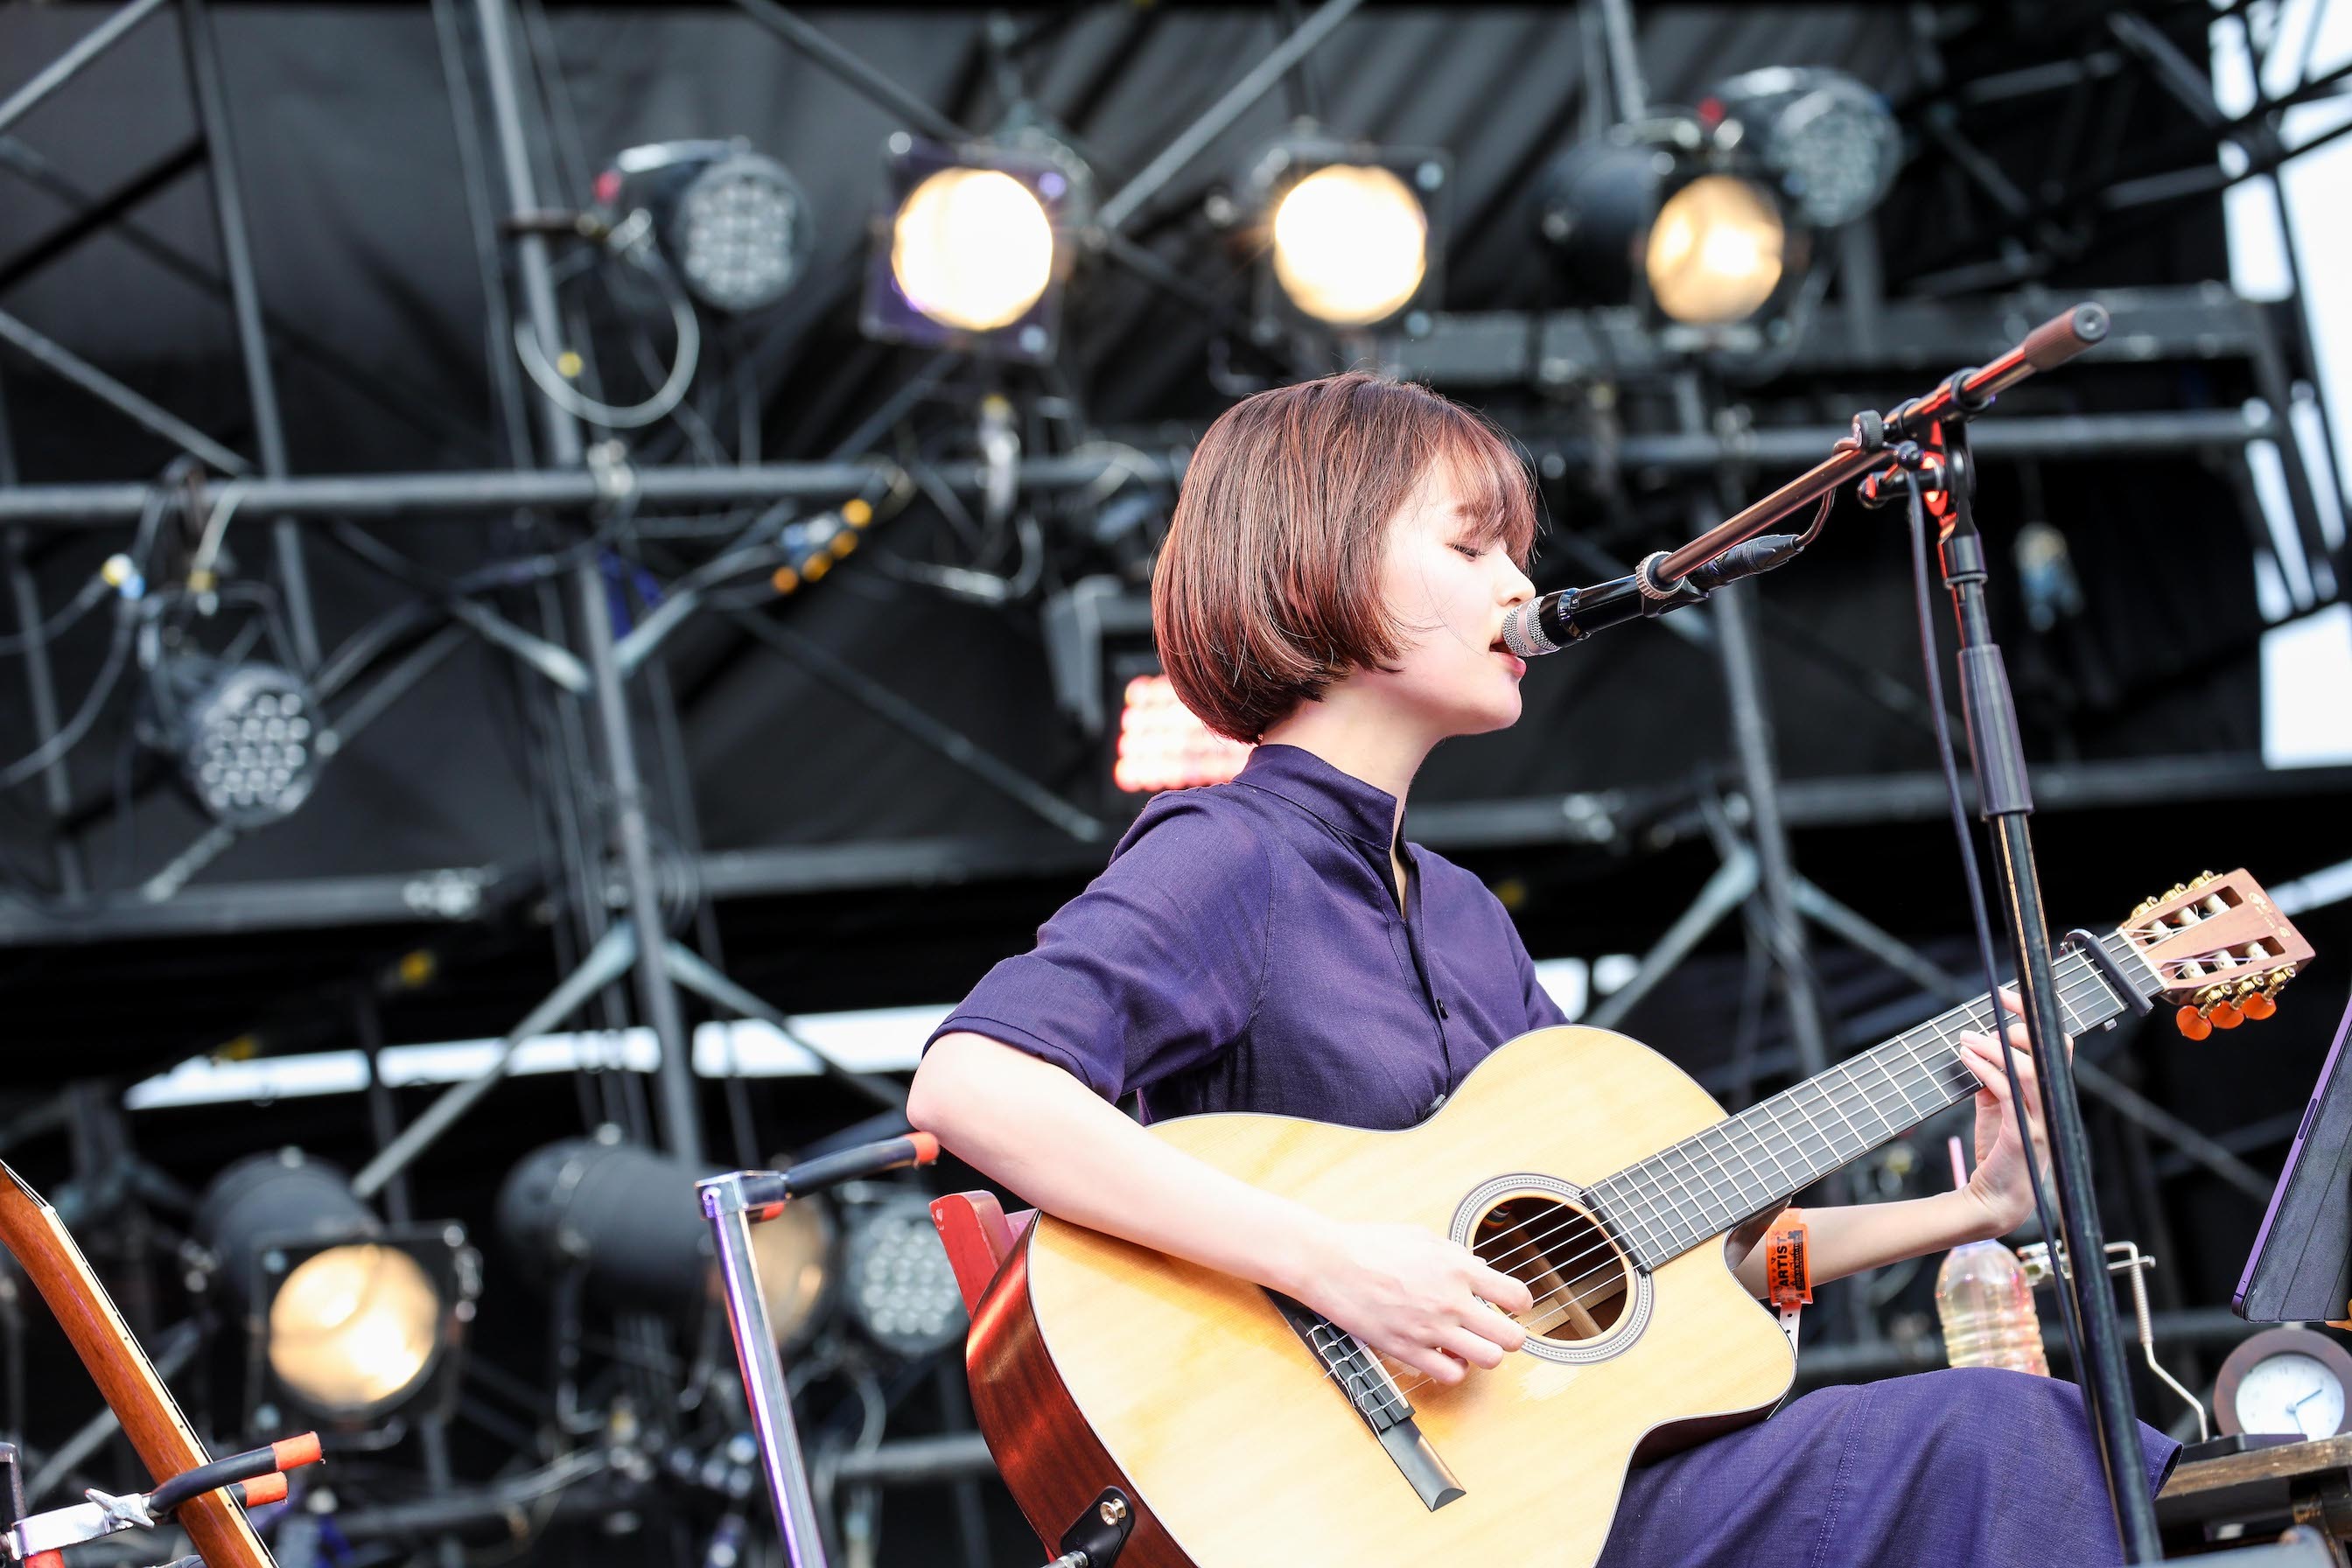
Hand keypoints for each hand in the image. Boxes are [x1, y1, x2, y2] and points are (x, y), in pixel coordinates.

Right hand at [1297, 1221, 1533, 1386]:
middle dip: (1510, 1336)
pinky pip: (1450, 1375)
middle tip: (1497, 1332)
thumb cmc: (1370, 1244)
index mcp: (1457, 1268)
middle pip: (1511, 1337)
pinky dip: (1454, 1369)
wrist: (1329, 1263)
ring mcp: (1430, 1329)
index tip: (1511, 1306)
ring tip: (1472, 1346)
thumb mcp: (1421, 1236)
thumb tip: (1481, 1270)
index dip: (1520, 1304)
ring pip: (1488, 1360)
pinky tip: (1445, 1356)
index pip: (1516, 1296)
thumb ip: (1456, 1254)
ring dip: (1485, 1355)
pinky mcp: (1407, 1350)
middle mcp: (1450, 1301)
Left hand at [1958, 986, 2067, 1236]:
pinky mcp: (2024, 1134)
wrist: (1993, 1201)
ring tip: (1967, 1038)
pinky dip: (1986, 1070)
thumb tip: (1980, 1053)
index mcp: (2049, 1097)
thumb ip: (1994, 1083)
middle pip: (2050, 1052)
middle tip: (1994, 1008)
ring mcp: (2041, 1120)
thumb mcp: (1995, 1112)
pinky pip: (2008, 1092)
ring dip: (1996, 1047)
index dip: (2037, 1019)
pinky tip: (1967, 1058)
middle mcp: (2051, 1106)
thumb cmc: (1998, 1156)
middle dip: (2023, 1024)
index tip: (2009, 997)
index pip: (2055, 1049)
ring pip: (2029, 1069)